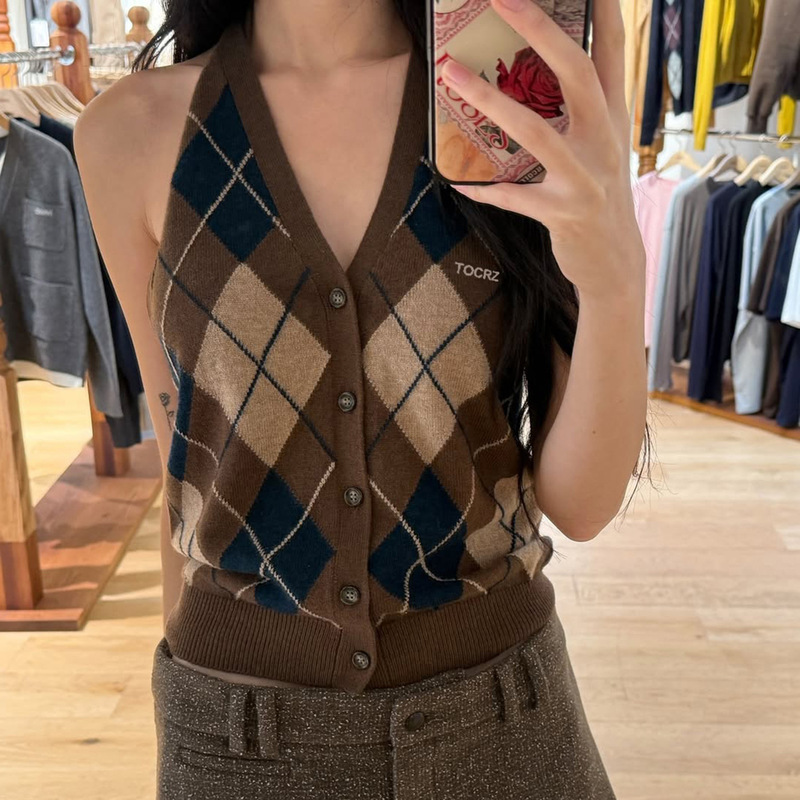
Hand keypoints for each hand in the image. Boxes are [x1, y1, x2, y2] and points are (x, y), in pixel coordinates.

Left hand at [440, 0, 644, 301]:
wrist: (615, 260)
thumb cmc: (599, 194)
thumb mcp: (601, 147)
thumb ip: (582, 109)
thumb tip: (544, 65)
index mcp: (614, 117)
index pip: (613, 50)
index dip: (602, 10)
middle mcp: (605, 141)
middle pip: (577, 74)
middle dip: (541, 31)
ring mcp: (585, 178)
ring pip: (537, 131)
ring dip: (490, 101)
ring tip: (451, 75)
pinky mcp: (563, 214)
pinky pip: (514, 198)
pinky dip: (486, 190)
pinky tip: (460, 183)